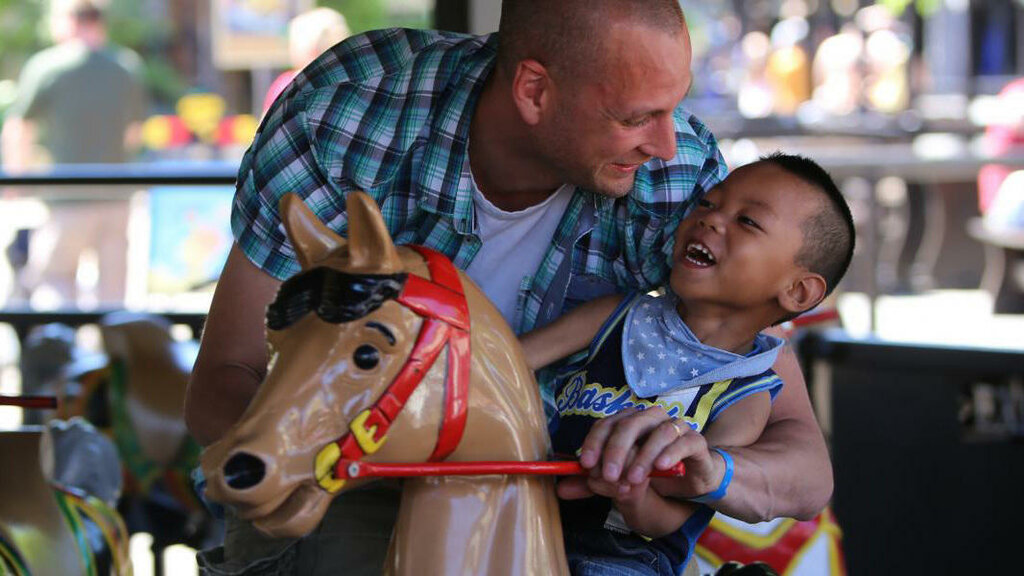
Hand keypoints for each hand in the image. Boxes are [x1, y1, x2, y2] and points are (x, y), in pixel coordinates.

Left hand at [577, 405, 725, 498]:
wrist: (690, 479)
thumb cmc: (651, 473)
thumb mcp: (619, 481)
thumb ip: (593, 483)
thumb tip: (560, 489)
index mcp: (629, 422)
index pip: (606, 424)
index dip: (594, 442)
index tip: (585, 464)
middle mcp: (650, 419)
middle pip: (630, 424)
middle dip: (616, 450)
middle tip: (609, 476)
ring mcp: (675, 427)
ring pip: (658, 432)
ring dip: (643, 456)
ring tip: (634, 479)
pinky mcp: (695, 441)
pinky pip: (684, 441)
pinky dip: (670, 453)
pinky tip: (660, 468)